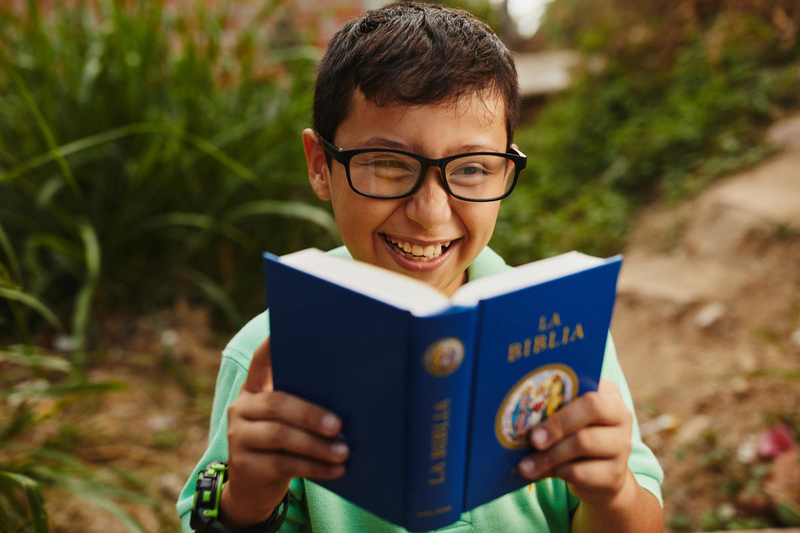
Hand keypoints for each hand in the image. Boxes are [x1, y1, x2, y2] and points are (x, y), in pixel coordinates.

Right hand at [219, 337, 348, 527]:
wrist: (253, 488)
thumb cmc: (283, 445)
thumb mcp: (289, 421)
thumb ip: (304, 404)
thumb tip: (351, 397)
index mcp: (255, 389)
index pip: (260, 361)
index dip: (271, 346)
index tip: (285, 330)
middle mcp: (241, 408)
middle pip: (278, 403)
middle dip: (312, 414)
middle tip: (339, 425)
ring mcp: (238, 436)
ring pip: (280, 435)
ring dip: (317, 445)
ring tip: (343, 452)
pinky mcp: (243, 466)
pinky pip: (283, 464)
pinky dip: (314, 468)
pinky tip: (336, 470)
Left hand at [517, 379, 633, 506]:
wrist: (599, 477)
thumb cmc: (575, 437)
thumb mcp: (567, 419)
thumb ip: (553, 410)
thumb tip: (519, 413)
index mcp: (607, 393)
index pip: (588, 383)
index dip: (562, 393)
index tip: (535, 406)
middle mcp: (621, 415)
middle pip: (591, 408)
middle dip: (557, 423)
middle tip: (533, 439)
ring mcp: (622, 445)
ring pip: (583, 442)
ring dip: (549, 455)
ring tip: (527, 464)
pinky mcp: (615, 473)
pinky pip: (581, 471)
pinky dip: (557, 472)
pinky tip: (541, 473)